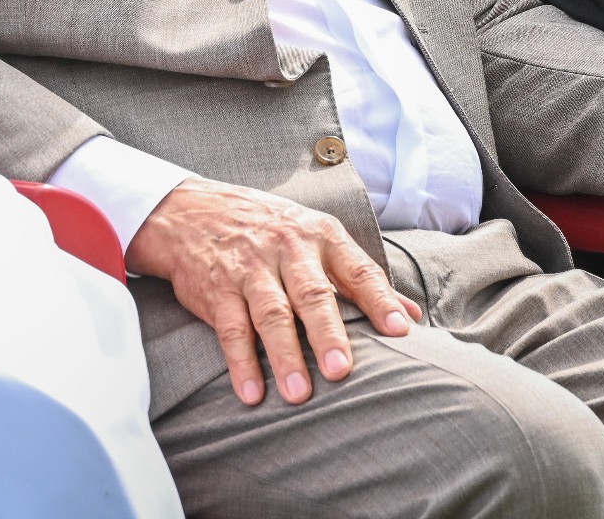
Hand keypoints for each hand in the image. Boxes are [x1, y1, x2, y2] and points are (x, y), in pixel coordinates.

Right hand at [124, 178, 423, 407]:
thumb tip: (411, 314)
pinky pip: (230, 328)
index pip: (357, 269)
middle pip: (312, 294)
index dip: (379, 300)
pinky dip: (241, 362)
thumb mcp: (317, 237)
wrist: (192, 209)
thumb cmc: (268, 228)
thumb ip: (361, 277)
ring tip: (299, 394)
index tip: (400, 331)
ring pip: (271, 314)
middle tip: (342, 371)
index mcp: (320, 236)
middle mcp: (287, 248)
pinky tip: (252, 392)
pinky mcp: (217, 288)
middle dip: (328, 333)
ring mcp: (250, 268)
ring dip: (284, 355)